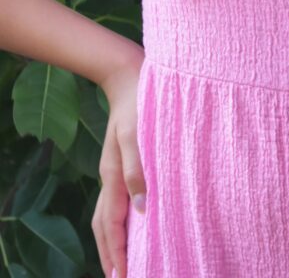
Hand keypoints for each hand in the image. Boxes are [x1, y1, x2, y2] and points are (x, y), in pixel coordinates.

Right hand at [92, 51, 145, 277]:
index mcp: (113, 175)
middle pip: (103, 225)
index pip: (111, 224)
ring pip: (106, 214)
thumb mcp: (139, 135)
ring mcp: (113, 169)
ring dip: (111, 240)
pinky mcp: (121, 161)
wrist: (129, 76)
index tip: (122, 275)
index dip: (116, 251)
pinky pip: (114, 200)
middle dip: (109, 253)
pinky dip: (117, 221)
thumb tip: (140, 210)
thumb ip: (138, 171)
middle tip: (119, 277)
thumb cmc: (139, 104)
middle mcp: (110, 176)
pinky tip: (129, 222)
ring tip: (120, 260)